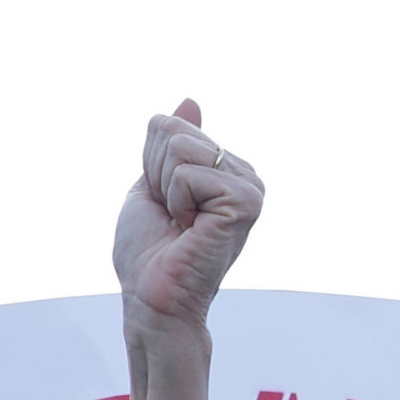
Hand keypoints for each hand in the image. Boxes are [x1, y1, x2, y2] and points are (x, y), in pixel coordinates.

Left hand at [111, 100, 263, 399]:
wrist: (152, 299)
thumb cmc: (148, 252)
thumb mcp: (152, 183)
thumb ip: (172, 143)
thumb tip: (190, 101)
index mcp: (227, 170)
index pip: (170, 127)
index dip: (150, 168)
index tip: (165, 207)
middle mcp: (246, 176)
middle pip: (176, 133)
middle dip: (156, 176)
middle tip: (171, 219)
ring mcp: (251, 189)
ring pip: (182, 149)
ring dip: (165, 190)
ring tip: (181, 225)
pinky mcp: (245, 203)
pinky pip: (189, 174)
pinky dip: (175, 202)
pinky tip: (189, 230)